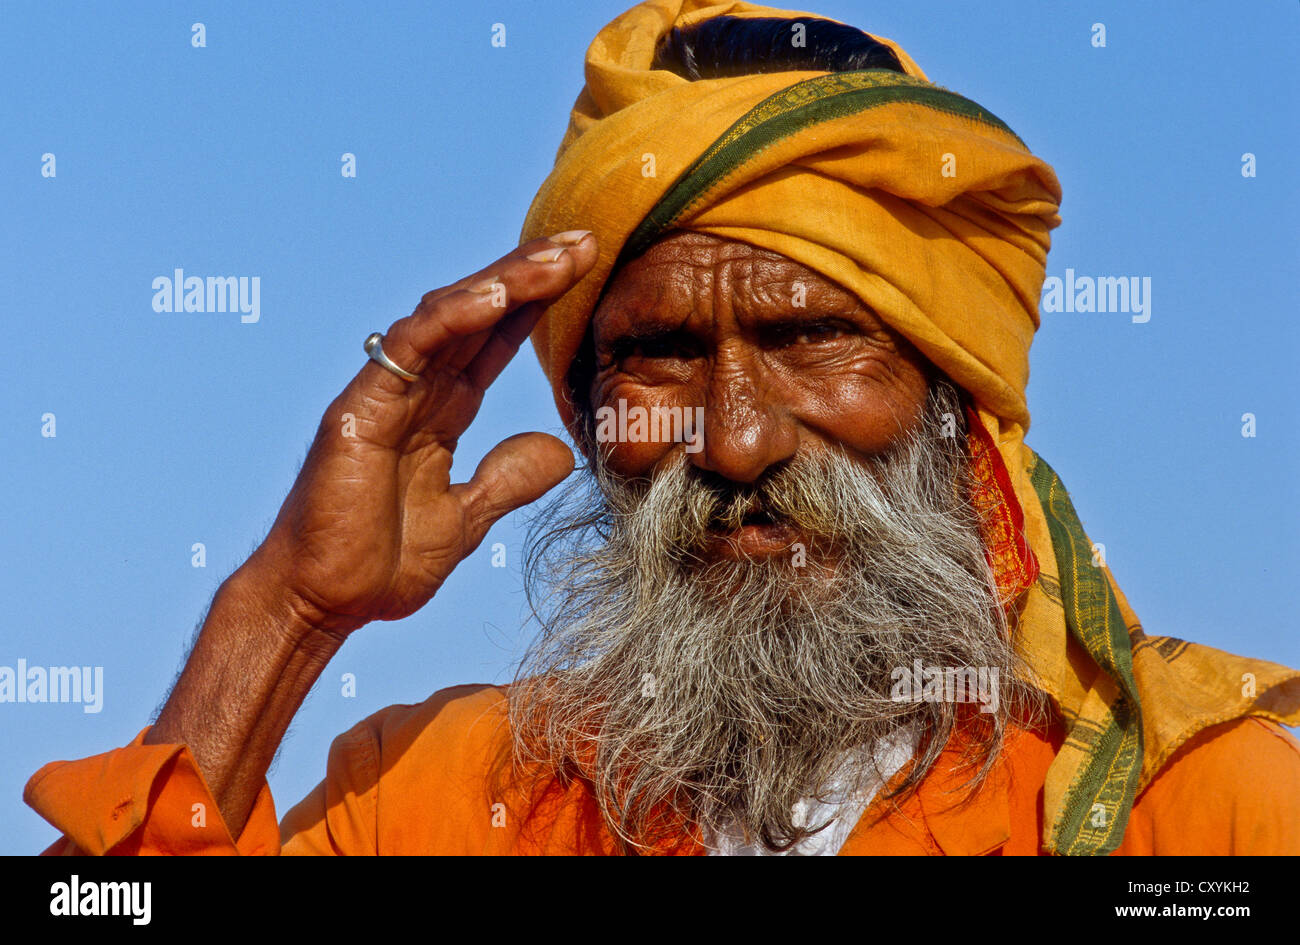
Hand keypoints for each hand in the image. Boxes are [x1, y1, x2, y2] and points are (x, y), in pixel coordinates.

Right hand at [250, 231, 596, 638]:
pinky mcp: (362, 408)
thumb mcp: (465, 520)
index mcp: (438, 414)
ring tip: (559, 256)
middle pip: (478, 316)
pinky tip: (499, 294)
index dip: (535, 305)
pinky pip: (411, 348)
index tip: (585, 270)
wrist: (322, 605)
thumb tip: (559, 451)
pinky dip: (454, 316)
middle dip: (531, 274)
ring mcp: (385, 394)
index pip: (492, 343)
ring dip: (506, 281)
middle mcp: (413, 392)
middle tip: (585, 240)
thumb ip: (507, 480)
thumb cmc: (378, 567)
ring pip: (448, 316)